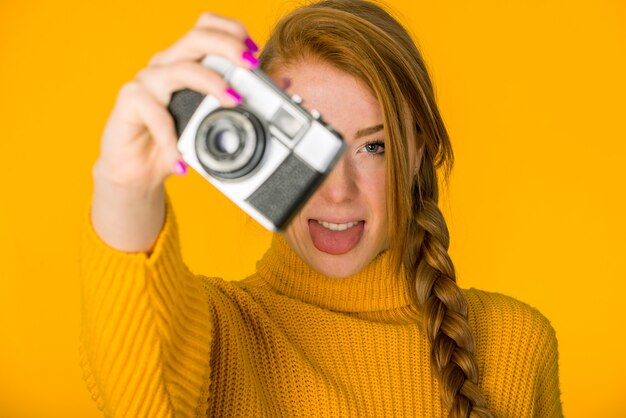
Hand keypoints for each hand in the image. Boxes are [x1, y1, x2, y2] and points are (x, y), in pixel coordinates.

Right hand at [93, 12, 258, 190]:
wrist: (137, 171)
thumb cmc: (175, 143)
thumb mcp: (211, 124)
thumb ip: (237, 106)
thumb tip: (282, 88)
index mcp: (185, 63)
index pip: (206, 27)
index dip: (231, 30)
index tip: (254, 50)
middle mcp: (165, 65)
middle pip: (196, 37)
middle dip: (228, 46)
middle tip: (251, 66)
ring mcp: (146, 82)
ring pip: (180, 69)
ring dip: (211, 83)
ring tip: (233, 100)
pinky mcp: (129, 102)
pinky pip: (155, 113)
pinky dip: (171, 139)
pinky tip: (181, 160)